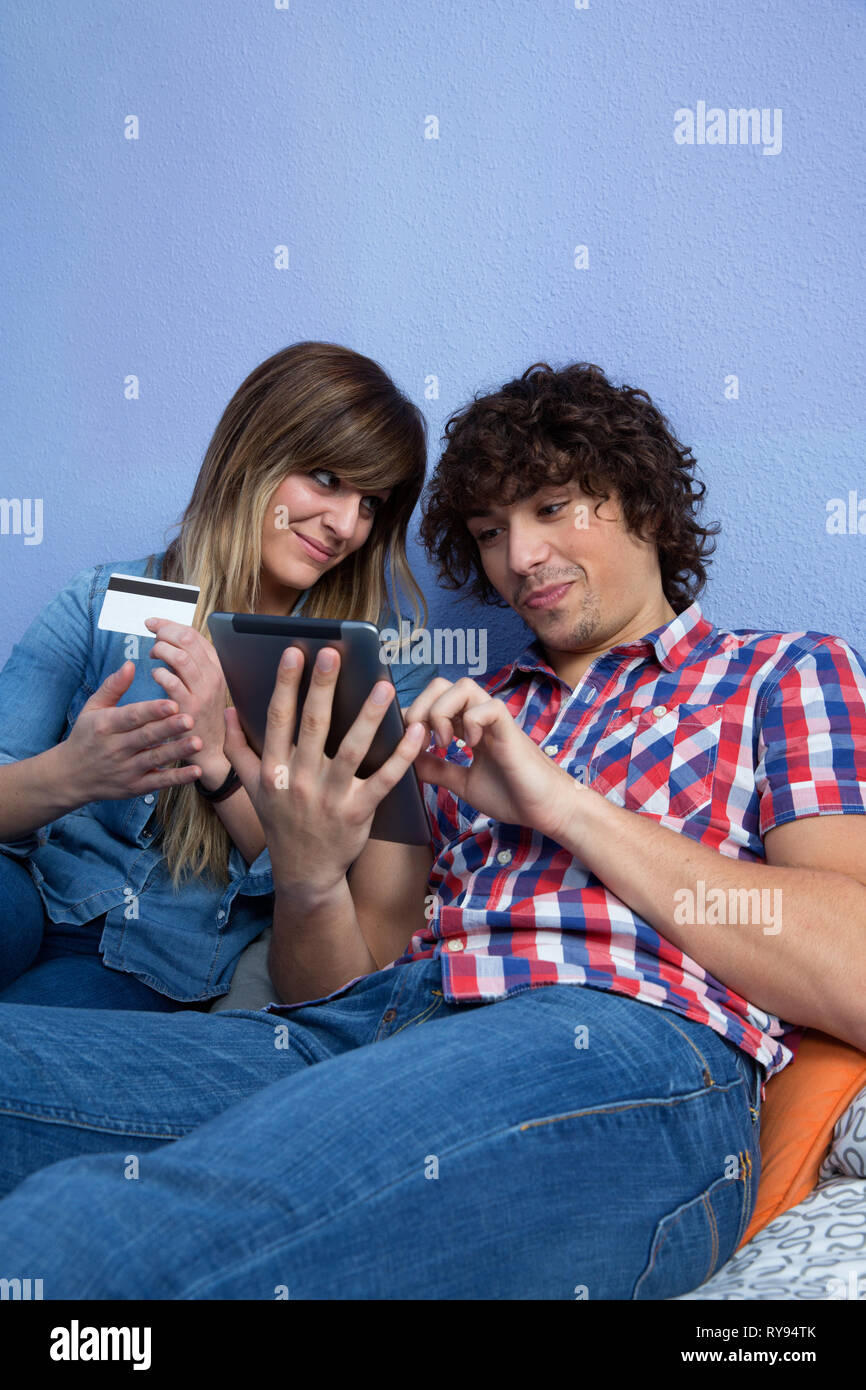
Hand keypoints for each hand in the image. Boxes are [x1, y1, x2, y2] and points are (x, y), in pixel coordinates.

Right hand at [60, 661, 202, 801]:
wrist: (70, 776)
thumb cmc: (85, 736)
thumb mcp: (92, 708)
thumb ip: (113, 687)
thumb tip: (130, 664)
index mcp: (106, 725)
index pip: (132, 717)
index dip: (152, 711)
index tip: (173, 703)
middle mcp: (115, 748)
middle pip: (146, 737)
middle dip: (169, 728)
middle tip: (191, 719)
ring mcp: (126, 769)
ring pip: (155, 759)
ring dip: (178, 751)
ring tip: (199, 743)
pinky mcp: (134, 786)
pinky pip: (158, 782)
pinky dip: (177, 778)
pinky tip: (195, 771)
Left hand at [144, 617, 229, 782]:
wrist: (212, 749)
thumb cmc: (202, 715)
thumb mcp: (204, 685)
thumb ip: (190, 663)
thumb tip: (169, 638)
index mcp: (216, 667)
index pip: (194, 635)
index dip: (171, 624)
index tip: (154, 623)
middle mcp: (212, 676)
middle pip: (187, 640)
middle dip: (165, 632)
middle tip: (151, 634)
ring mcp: (203, 691)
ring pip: (180, 657)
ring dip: (161, 650)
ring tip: (153, 654)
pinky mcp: (190, 707)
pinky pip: (171, 681)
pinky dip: (159, 673)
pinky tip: (155, 675)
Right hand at [223, 645, 426, 902]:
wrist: (305, 872)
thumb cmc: (281, 823)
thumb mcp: (252, 789)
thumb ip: (238, 749)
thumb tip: (230, 710)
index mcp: (273, 770)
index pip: (279, 719)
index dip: (286, 684)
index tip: (294, 652)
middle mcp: (299, 781)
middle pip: (312, 726)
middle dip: (321, 687)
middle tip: (332, 653)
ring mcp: (330, 797)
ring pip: (351, 749)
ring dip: (369, 716)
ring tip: (384, 685)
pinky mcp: (358, 812)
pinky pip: (384, 779)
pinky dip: (401, 756)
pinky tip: (415, 732)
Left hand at [405, 676, 583, 843]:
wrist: (547, 810)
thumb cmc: (513, 795)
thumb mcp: (463, 782)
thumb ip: (438, 769)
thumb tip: (408, 760)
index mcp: (468, 727)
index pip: (433, 701)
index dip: (414, 716)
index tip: (410, 746)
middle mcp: (480, 718)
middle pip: (441, 685)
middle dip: (421, 708)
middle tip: (422, 741)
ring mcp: (496, 721)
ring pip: (462, 686)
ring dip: (443, 712)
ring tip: (445, 743)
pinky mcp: (511, 730)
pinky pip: (487, 706)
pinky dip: (472, 722)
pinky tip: (471, 746)